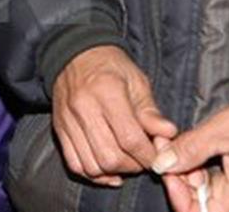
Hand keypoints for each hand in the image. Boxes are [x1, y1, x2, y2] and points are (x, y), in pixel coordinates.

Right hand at [52, 45, 177, 185]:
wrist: (74, 54)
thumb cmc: (110, 66)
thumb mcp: (137, 81)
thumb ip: (150, 111)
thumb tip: (169, 134)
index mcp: (106, 91)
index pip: (130, 139)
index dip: (149, 155)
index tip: (157, 156)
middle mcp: (83, 108)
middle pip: (110, 157)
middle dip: (133, 166)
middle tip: (142, 159)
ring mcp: (68, 120)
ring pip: (92, 165)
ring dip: (114, 172)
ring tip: (126, 162)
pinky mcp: (59, 129)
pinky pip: (75, 164)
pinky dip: (93, 174)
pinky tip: (107, 169)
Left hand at [154, 100, 228, 211]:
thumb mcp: (220, 131)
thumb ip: (189, 149)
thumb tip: (160, 164)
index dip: (177, 196)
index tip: (165, 169)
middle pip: (196, 204)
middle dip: (176, 178)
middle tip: (165, 149)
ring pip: (200, 193)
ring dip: (183, 172)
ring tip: (175, 145)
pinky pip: (209, 184)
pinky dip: (195, 169)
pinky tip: (189, 149)